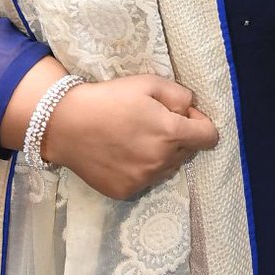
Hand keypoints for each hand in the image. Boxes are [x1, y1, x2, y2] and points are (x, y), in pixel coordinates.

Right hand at [42, 73, 218, 198]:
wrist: (65, 124)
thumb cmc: (108, 98)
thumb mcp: (148, 83)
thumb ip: (180, 95)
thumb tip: (192, 110)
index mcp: (171, 134)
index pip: (209, 137)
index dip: (200, 123)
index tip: (182, 116)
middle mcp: (161, 161)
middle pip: (189, 152)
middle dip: (180, 138)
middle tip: (153, 123)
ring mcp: (143, 180)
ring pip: (169, 168)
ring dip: (162, 155)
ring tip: (136, 139)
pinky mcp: (126, 191)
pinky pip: (147, 180)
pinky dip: (142, 168)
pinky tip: (123, 154)